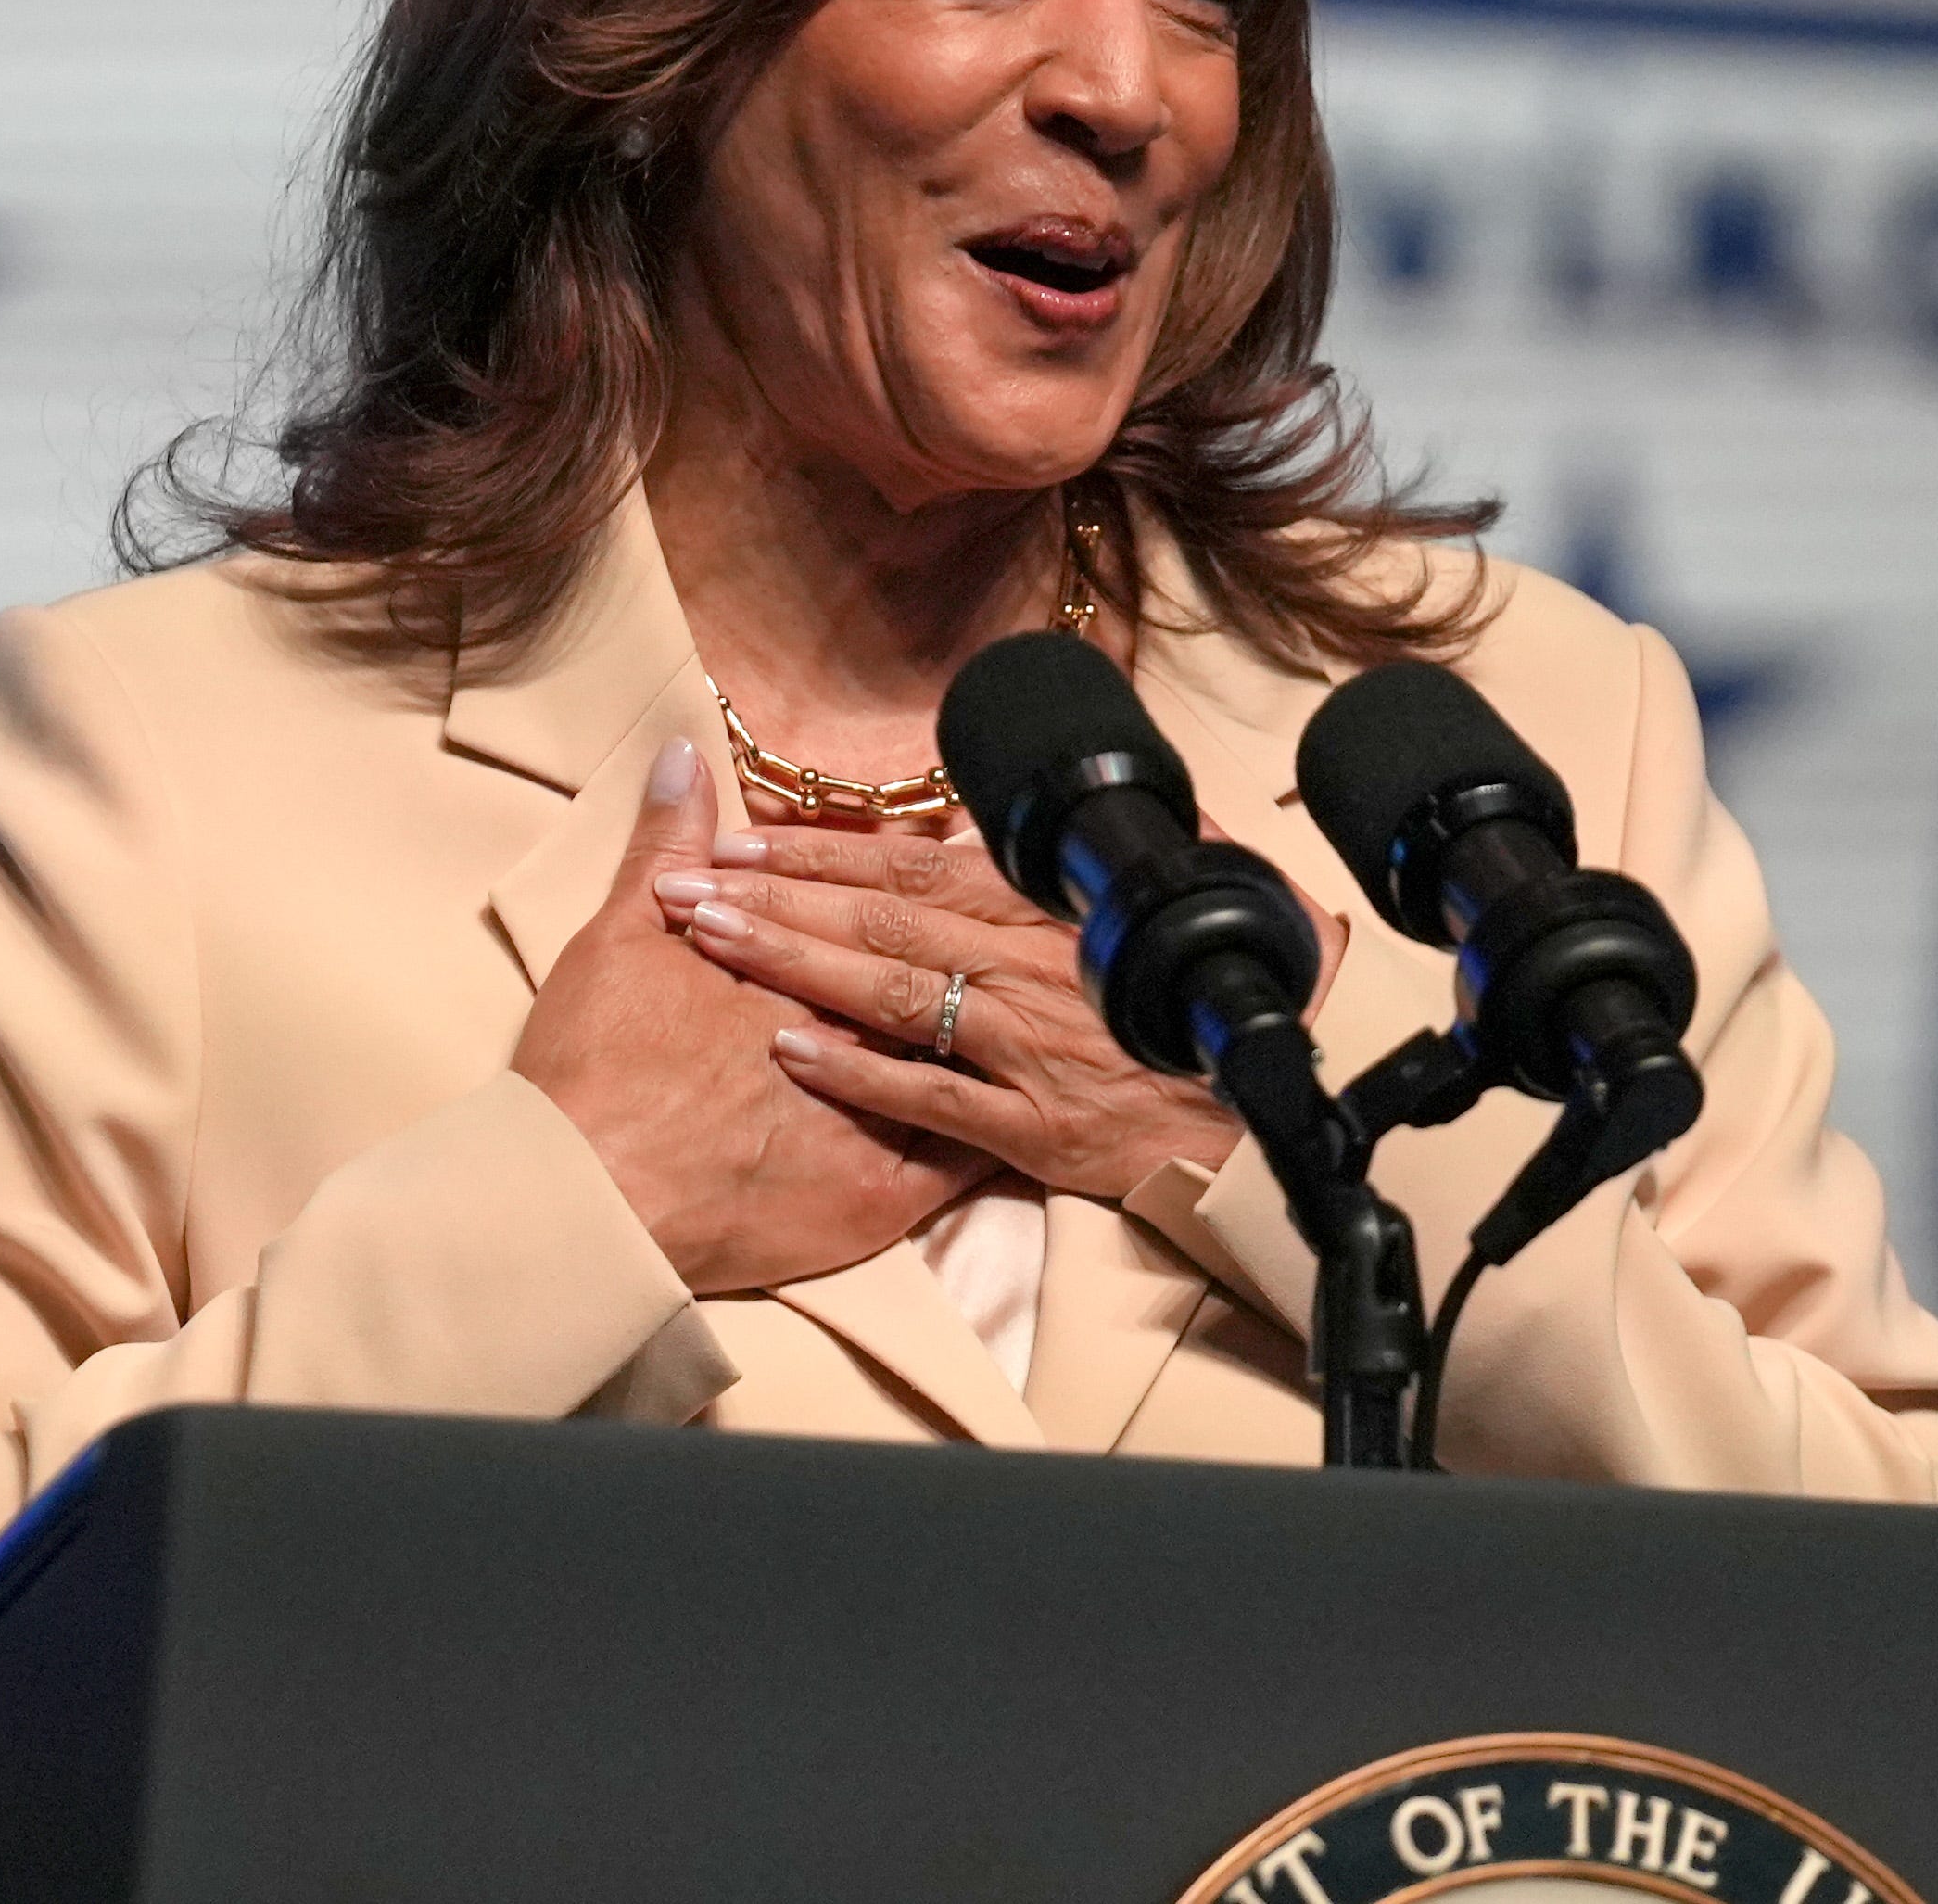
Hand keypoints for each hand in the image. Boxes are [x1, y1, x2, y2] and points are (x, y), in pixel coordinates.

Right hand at [512, 738, 991, 1295]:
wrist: (590, 1198)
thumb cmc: (596, 1068)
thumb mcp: (620, 939)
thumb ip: (662, 842)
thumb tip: (685, 752)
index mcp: (804, 971)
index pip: (883, 917)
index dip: (909, 895)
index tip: (943, 869)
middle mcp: (858, 1036)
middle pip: (929, 983)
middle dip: (964, 959)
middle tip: (1001, 935)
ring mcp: (878, 1121)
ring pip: (958, 1065)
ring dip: (987, 1037)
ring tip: (1022, 1010)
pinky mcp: (883, 1201)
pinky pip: (962, 1165)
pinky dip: (989, 1137)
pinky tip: (1016, 1118)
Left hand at [652, 824, 1251, 1203]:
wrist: (1254, 1121)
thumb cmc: (1184, 1013)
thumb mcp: (1134, 914)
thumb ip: (1059, 866)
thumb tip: (981, 812)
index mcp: (1042, 910)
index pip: (910, 865)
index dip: (816, 850)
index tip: (734, 837)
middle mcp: (1029, 964)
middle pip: (881, 917)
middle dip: (773, 895)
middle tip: (683, 882)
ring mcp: (1029, 1045)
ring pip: (894, 991)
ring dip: (795, 961)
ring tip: (711, 941)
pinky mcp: (1035, 1126)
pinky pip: (930, 1094)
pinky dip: (857, 1071)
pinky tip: (790, 1052)